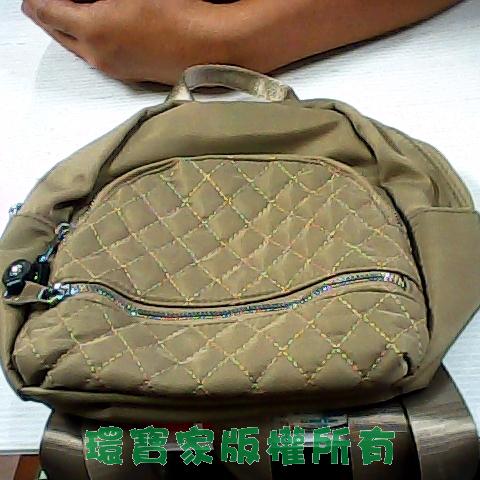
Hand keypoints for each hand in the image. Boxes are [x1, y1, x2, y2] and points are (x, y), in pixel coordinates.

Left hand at [21, 0, 230, 83]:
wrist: (211, 47)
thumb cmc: (177, 14)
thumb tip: (83, 0)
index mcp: (93, 31)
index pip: (47, 12)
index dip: (36, 1)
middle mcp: (98, 56)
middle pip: (57, 34)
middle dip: (46, 16)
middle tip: (41, 3)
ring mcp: (114, 69)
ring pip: (77, 48)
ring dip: (67, 30)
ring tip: (66, 14)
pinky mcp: (130, 76)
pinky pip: (96, 57)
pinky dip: (87, 42)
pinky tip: (95, 31)